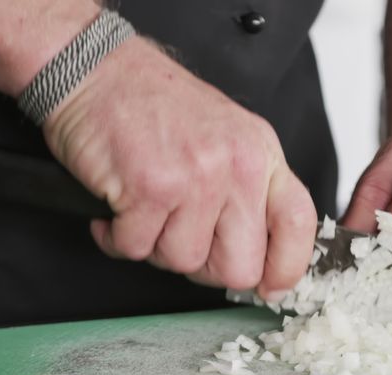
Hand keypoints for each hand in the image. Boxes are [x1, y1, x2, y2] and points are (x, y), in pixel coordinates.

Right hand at [42, 38, 316, 299]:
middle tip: (178, 239)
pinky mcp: (152, 187)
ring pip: (183, 262)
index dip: (286, 268)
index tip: (269, 287)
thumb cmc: (151, 104)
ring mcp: (197, 178)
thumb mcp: (225, 137)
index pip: (297, 224)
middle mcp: (238, 166)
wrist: (94, 69)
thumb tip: (259, 257)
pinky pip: (137, 249)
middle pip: (240, 266)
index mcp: (261, 154)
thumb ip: (247, 191)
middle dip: (204, 268)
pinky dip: (117, 237)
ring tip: (143, 211)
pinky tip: (116, 208)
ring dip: (154, 247)